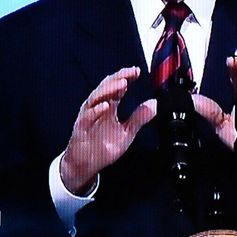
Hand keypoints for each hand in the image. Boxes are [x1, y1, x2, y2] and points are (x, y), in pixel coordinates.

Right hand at [60, 67, 155, 193]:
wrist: (85, 165)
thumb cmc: (103, 147)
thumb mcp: (127, 132)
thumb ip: (139, 117)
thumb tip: (154, 104)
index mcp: (109, 107)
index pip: (118, 87)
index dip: (126, 77)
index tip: (137, 71)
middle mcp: (98, 107)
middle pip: (107, 87)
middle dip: (119, 78)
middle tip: (131, 73)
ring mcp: (89, 116)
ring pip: (96, 97)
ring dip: (109, 89)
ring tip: (122, 84)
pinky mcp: (81, 127)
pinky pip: (88, 116)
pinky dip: (96, 110)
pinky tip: (106, 105)